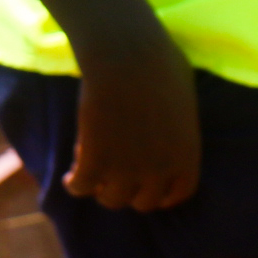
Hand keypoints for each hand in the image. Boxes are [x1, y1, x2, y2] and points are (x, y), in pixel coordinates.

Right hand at [64, 19, 198, 209]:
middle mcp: (159, 169)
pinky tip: (71, 175)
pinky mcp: (94, 162)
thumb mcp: (184, 100)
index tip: (151, 188)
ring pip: (112, 200)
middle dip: (133, 191)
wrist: (128, 55)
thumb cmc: (160, 64)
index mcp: (187, 153)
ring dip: (103, 189)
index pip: (180, 192)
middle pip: (144, 202)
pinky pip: (81, 188)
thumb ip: (178, 127)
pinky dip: (74, 183)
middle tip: (119, 179)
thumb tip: (170, 133)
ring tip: (96, 175)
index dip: (164, 193)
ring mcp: (126, 169)